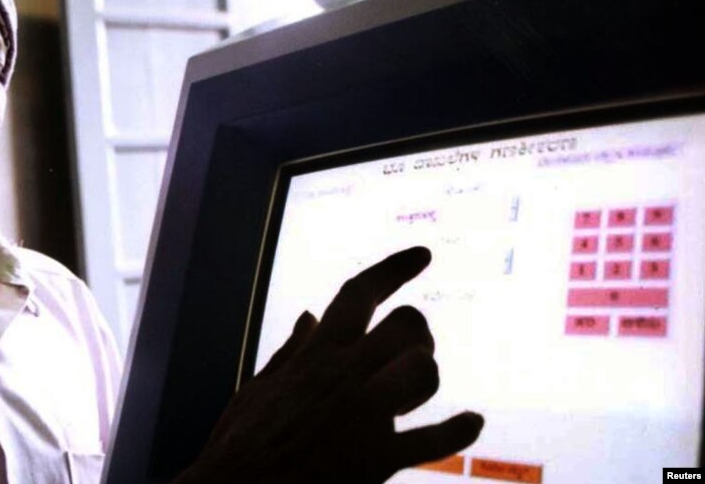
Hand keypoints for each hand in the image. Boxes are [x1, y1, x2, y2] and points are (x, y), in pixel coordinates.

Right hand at [177, 247, 483, 482]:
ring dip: (425, 377)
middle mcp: (343, 376)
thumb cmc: (241, 445)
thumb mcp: (259, 388)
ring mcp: (364, 415)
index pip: (359, 294)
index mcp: (314, 356)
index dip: (393, 269)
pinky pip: (434, 439)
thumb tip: (310, 315)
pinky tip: (472, 423)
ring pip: (425, 370)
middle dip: (416, 334)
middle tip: (408, 352)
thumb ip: (292, 351)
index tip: (423, 255)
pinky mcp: (377, 458)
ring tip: (414, 392)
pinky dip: (460, 429)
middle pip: (406, 325)